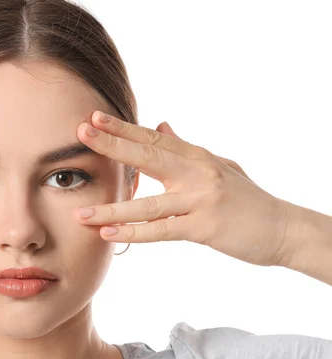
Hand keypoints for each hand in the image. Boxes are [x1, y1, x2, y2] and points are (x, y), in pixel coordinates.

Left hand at [73, 111, 293, 266]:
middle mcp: (197, 172)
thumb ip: (185, 148)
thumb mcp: (217, 165)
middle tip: (81, 134)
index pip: (153, 138)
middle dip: (112, 145)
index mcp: (196, 157)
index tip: (94, 119)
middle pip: (148, 155)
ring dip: (111, 208)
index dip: (123, 128)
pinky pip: (161, 231)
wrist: (283, 228)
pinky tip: (108, 234)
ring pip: (148, 204)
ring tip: (80, 213)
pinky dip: (133, 233)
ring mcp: (201, 199)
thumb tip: (161, 125)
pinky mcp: (205, 227)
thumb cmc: (245, 199)